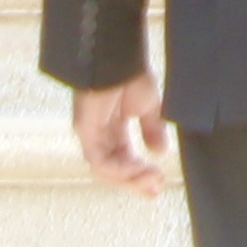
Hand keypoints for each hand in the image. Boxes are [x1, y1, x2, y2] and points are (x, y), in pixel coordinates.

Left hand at [72, 75, 171, 195]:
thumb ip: (152, 130)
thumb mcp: (148, 106)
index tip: (158, 185)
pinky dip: (120, 168)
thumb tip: (160, 151)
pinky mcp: (86, 131)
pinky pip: (100, 161)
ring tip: (151, 177)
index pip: (123, 159)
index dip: (140, 174)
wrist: (119, 58)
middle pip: (114, 169)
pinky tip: (138, 166)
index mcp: (112, 128)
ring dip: (130, 178)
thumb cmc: (130, 73)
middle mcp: (99, 134)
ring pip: (105, 170)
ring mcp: (90, 134)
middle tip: (155, 188)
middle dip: (135, 182)